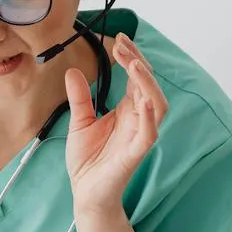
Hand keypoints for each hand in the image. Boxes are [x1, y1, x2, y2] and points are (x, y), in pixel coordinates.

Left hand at [64, 33, 167, 213]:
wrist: (85, 192)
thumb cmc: (87, 160)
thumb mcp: (79, 121)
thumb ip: (80, 97)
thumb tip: (73, 71)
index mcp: (127, 110)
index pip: (136, 78)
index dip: (131, 57)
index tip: (119, 39)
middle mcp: (138, 119)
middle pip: (148, 85)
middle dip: (138, 62)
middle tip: (122, 46)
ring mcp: (140, 134)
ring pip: (157, 104)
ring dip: (148, 83)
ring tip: (134, 65)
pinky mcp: (136, 152)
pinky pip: (150, 133)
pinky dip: (150, 116)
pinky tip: (144, 101)